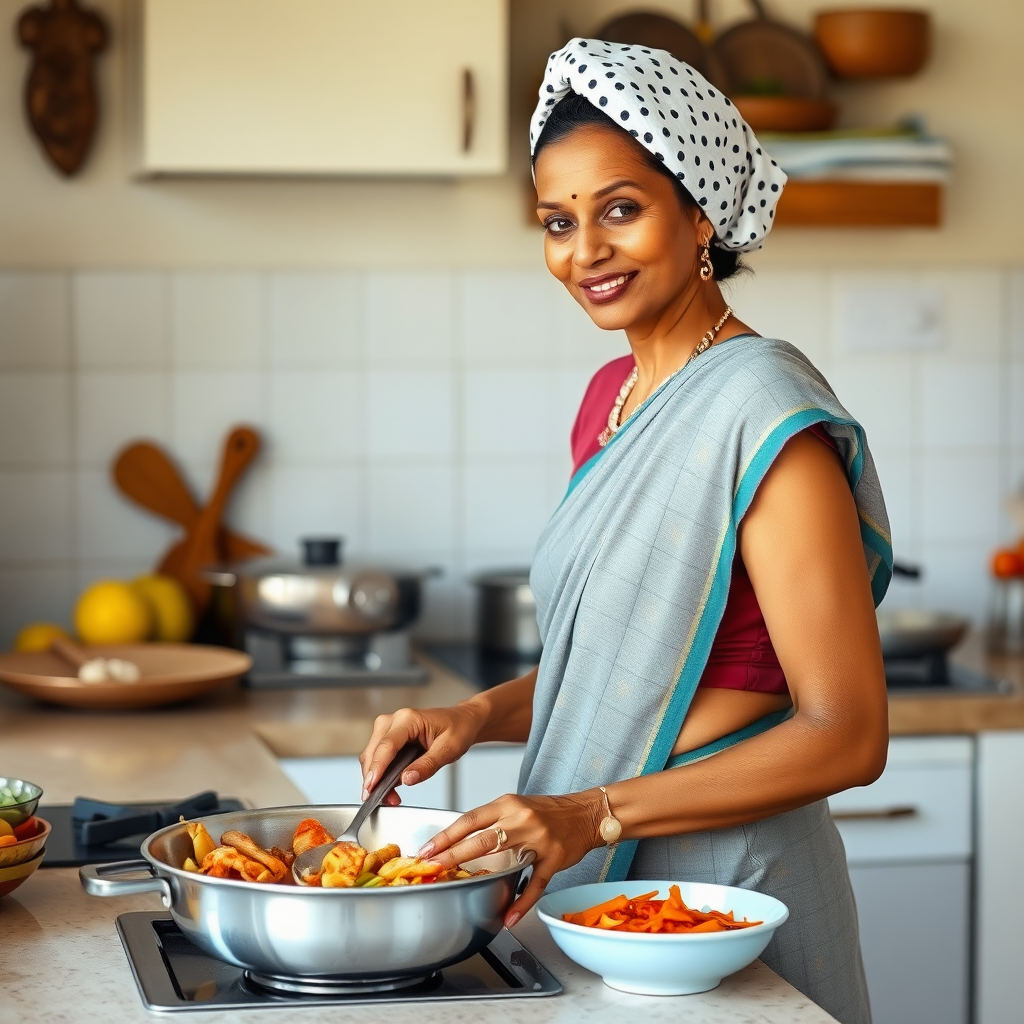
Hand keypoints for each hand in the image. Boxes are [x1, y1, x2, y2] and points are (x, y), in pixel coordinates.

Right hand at [359, 704, 485, 803]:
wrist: (463, 721)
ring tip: (391, 797)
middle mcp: (395, 720)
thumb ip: (427, 765)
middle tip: (385, 800)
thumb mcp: (449, 749)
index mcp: (409, 719)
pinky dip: (380, 773)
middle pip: (374, 752)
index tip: (371, 787)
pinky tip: (390, 787)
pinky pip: (378, 757)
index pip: (387, 745)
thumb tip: (407, 779)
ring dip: (376, 778)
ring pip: (372, 756)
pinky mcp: (389, 736)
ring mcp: (389, 727)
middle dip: (374, 778)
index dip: (377, 768)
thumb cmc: (458, 729)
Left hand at [417, 791, 603, 926]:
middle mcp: (521, 819)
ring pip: (503, 858)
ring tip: (462, 887)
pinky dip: (521, 903)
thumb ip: (493, 820)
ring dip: (479, 874)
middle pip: (480, 838)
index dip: (447, 835)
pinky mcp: (554, 859)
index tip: (428, 848)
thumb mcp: (517, 806)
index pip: (470, 819)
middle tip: (431, 865)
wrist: (586, 813)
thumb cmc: (549, 811)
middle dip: (452, 853)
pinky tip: (509, 917)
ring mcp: (538, 839)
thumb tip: (462, 837)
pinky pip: (535, 884)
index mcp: (508, 804)